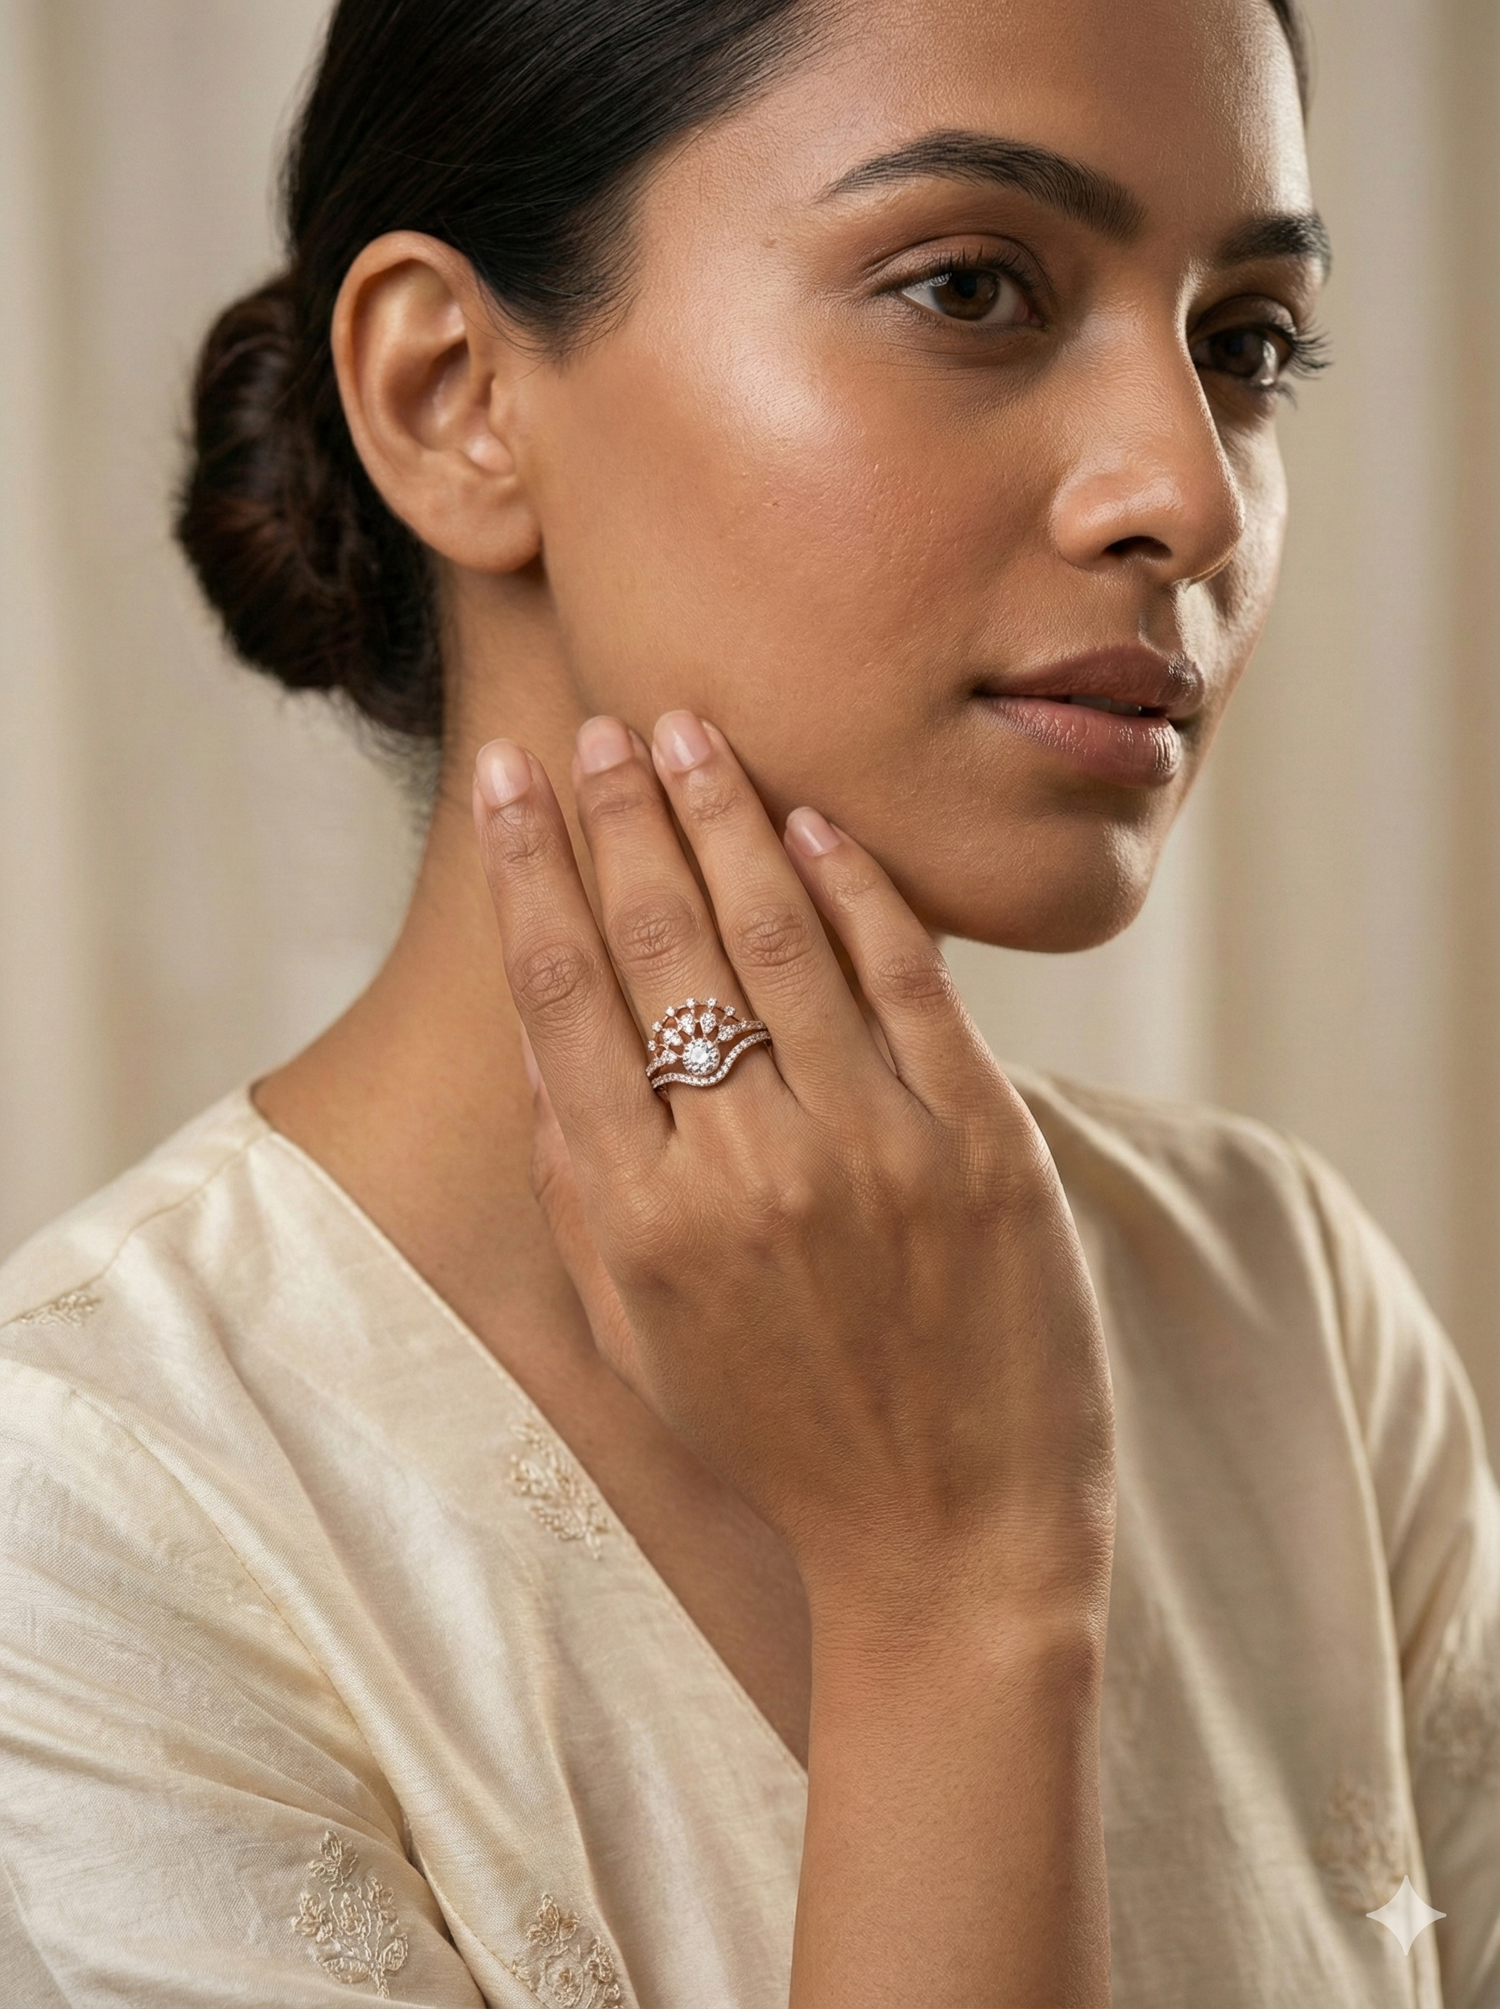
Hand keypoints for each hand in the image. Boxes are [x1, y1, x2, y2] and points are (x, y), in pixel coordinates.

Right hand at [472, 710, 1113, 1626]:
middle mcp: (744, 1167)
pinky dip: (856, 889)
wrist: (952, 1539)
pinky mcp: (983, 1144)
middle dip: (618, 816)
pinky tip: (809, 821)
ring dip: (722, 818)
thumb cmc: (779, 1439)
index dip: (532, 872)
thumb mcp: (640, 1335)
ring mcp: (874, 1147)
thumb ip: (581, 1185)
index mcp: (641, 1219)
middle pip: (661, 942)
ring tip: (685, 733)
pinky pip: (910, 980)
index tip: (511, 782)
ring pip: (779, 934)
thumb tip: (549, 1033)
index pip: (564, 997)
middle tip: (598, 724)